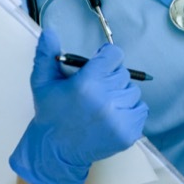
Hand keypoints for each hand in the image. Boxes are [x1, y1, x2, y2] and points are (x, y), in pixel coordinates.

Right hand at [10, 29, 148, 183]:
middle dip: (111, 78)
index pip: (115, 55)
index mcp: (87, 84)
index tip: (99, 66)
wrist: (55, 152)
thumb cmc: (51, 115)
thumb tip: (50, 31)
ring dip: (121, 95)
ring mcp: (119, 118)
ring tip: (102, 105)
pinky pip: (141, 110)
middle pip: (124, 74)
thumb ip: (47, 54)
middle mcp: (105, 100)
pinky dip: (130, 111)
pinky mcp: (129, 133)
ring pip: (133, 92)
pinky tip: (112, 116)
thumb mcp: (43, 83)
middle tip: (95, 91)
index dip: (106, 59)